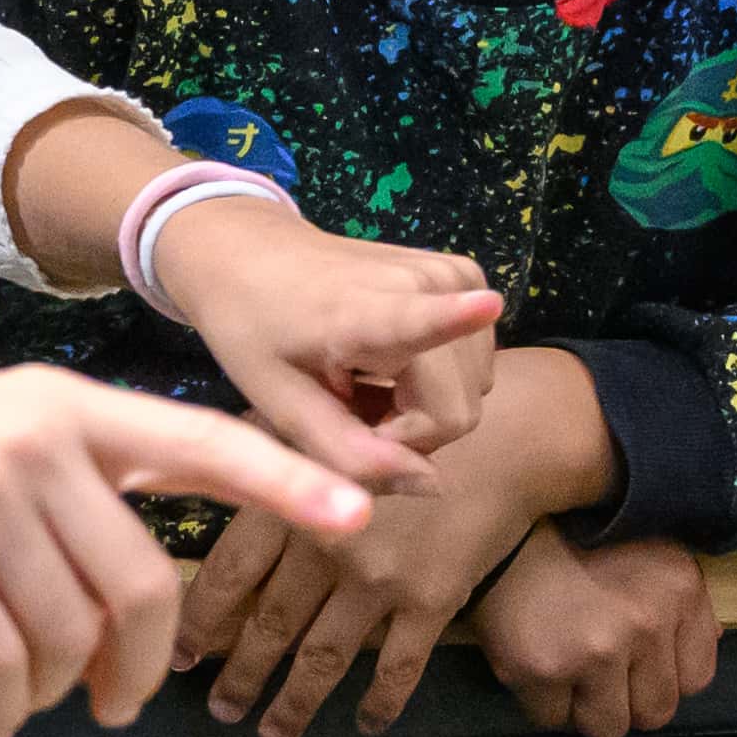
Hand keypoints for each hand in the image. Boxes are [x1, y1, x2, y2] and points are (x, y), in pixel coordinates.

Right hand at [0, 310, 378, 736]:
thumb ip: (60, 477)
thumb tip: (128, 565)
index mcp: (63, 406)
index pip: (204, 441)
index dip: (291, 481)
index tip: (369, 509)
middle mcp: (36, 441)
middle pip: (145, 583)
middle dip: (147, 664)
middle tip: (125, 704)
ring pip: (70, 632)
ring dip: (60, 690)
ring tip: (31, 704)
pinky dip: (2, 703)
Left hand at [125, 185, 503, 476]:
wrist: (251, 253)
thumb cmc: (255, 331)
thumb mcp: (282, 407)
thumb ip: (350, 455)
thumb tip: (435, 483)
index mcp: (358, 312)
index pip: (418, 319)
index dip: (456, 320)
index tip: (486, 305)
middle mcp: (421, 284)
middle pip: (457, 408)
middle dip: (409, 433)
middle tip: (351, 413)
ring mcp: (449, 274)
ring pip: (471, 392)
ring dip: (422, 408)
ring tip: (364, 385)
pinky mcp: (462, 273)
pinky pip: (473, 362)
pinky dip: (435, 380)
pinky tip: (389, 366)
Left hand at [185, 346, 615, 736]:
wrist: (499, 437)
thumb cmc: (400, 423)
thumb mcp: (322, 429)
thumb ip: (270, 468)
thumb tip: (211, 504)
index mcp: (290, 501)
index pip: (229, 574)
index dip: (203, 622)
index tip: (184, 656)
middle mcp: (327, 546)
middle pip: (270, 625)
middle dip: (241, 676)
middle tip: (222, 709)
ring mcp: (381, 579)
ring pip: (324, 658)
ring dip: (295, 703)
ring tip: (274, 732)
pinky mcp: (431, 601)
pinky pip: (398, 667)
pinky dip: (379, 702)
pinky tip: (364, 722)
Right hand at [469, 525, 719, 736]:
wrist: (501, 525)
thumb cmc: (578, 537)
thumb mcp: (649, 552)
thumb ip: (682, 601)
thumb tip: (709, 640)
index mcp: (680, 590)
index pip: (696, 679)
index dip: (662, 675)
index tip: (637, 658)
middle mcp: (646, 622)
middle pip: (655, 712)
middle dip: (626, 699)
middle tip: (598, 668)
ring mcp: (596, 649)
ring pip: (608, 728)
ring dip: (586, 707)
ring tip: (568, 667)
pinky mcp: (545, 669)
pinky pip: (553, 720)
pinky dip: (541, 701)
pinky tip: (536, 660)